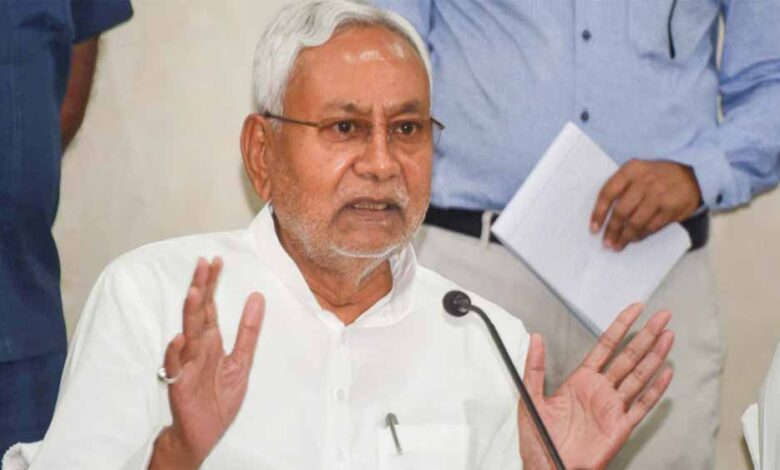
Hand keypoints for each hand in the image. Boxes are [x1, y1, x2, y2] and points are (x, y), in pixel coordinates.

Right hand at [149, 257, 264, 468]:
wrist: (204, 432)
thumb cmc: (218, 398)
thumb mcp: (241, 362)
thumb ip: (248, 331)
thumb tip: (257, 297)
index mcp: (211, 341)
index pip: (209, 306)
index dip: (212, 283)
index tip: (216, 260)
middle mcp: (197, 347)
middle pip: (197, 312)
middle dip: (200, 288)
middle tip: (203, 263)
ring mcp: (187, 364)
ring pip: (187, 334)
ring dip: (190, 313)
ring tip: (195, 292)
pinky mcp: (180, 383)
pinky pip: (177, 366)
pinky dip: (176, 353)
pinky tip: (180, 338)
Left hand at [518, 304, 673, 469]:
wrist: (547, 468)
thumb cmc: (539, 438)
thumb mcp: (530, 398)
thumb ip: (534, 367)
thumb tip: (536, 337)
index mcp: (581, 380)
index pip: (606, 346)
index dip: (621, 326)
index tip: (636, 308)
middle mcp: (601, 390)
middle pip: (629, 356)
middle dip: (647, 335)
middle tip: (663, 315)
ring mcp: (613, 407)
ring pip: (639, 376)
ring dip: (655, 356)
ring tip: (669, 336)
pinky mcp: (621, 427)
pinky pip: (642, 406)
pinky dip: (656, 390)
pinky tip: (667, 373)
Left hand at [590, 160, 701, 250]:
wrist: (694, 172)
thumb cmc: (658, 174)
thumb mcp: (639, 171)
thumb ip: (622, 187)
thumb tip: (604, 215)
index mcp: (631, 169)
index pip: (608, 193)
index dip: (598, 213)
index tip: (594, 229)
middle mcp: (644, 181)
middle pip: (621, 211)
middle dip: (612, 230)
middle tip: (606, 243)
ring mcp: (659, 194)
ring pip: (636, 222)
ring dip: (625, 237)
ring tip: (618, 245)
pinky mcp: (672, 208)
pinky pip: (652, 226)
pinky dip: (641, 235)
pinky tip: (634, 239)